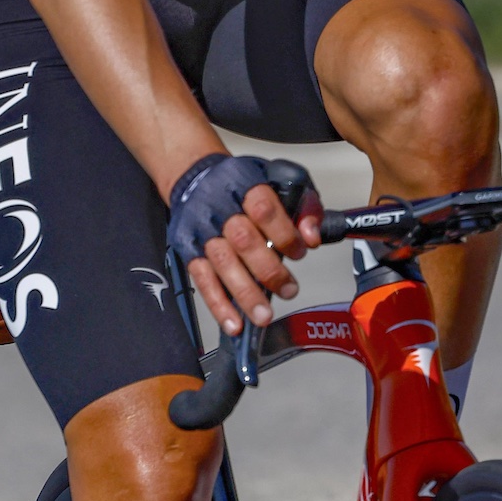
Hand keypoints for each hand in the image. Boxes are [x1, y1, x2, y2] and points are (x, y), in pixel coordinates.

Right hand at [167, 154, 320, 337]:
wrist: (194, 178)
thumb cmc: (243, 185)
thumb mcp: (281, 180)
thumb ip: (304, 207)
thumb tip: (312, 237)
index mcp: (244, 184)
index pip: (264, 209)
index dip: (285, 234)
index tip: (299, 252)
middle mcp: (219, 207)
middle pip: (243, 240)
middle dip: (269, 270)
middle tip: (289, 290)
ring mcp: (202, 230)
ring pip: (223, 263)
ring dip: (245, 293)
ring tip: (264, 316)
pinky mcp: (189, 249)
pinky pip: (202, 279)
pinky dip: (218, 304)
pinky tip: (234, 323)